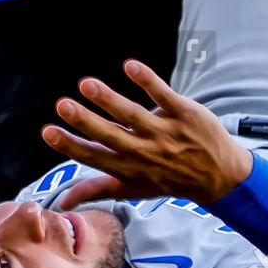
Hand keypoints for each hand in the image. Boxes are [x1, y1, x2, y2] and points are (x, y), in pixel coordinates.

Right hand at [42, 59, 253, 209]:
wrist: (219, 176)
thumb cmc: (169, 180)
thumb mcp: (133, 190)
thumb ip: (97, 190)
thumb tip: (63, 201)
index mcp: (128, 169)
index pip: (94, 156)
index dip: (70, 145)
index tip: (48, 132)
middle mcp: (144, 152)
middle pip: (111, 135)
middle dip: (85, 121)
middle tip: (62, 105)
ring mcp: (165, 132)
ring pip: (133, 115)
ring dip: (109, 99)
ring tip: (86, 84)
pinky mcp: (184, 114)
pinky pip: (164, 95)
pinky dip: (148, 81)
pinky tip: (130, 66)